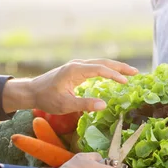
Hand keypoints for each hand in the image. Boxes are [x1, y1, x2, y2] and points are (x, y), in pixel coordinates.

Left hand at [3, 58, 137, 113]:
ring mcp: (77, 66)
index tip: (126, 82)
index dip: (114, 75)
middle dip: (120, 67)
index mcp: (75, 70)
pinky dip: (107, 69)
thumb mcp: (65, 105)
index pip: (100, 69)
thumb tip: (104, 105)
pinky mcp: (76, 70)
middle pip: (103, 62)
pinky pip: (96, 67)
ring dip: (115, 67)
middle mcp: (77, 65)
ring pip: (100, 63)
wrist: (31, 91)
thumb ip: (85, 104)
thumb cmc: (47, 99)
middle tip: (136, 73)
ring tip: (129, 73)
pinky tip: (114, 74)